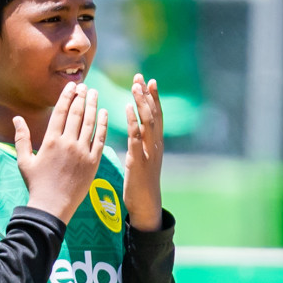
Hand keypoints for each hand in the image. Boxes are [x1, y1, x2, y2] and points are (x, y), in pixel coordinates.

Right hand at [15, 81, 106, 223]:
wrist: (52, 207)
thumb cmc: (36, 185)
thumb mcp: (24, 161)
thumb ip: (21, 138)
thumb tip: (16, 118)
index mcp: (50, 141)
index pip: (60, 112)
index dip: (67, 96)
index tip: (72, 86)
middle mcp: (67, 143)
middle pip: (77, 113)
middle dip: (81, 97)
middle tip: (85, 86)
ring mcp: (82, 152)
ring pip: (90, 123)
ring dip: (93, 105)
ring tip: (95, 94)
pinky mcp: (93, 162)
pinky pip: (100, 139)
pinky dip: (103, 124)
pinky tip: (105, 113)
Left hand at [123, 74, 163, 230]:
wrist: (146, 205)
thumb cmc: (140, 184)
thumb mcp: (142, 160)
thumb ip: (140, 145)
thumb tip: (134, 133)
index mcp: (156, 144)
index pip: (157, 115)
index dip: (153, 98)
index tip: (149, 81)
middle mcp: (156, 144)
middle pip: (154, 114)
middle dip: (147, 94)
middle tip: (140, 77)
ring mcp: (149, 152)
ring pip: (147, 122)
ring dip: (141, 102)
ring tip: (135, 86)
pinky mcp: (139, 160)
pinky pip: (136, 137)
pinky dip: (132, 120)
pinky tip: (126, 108)